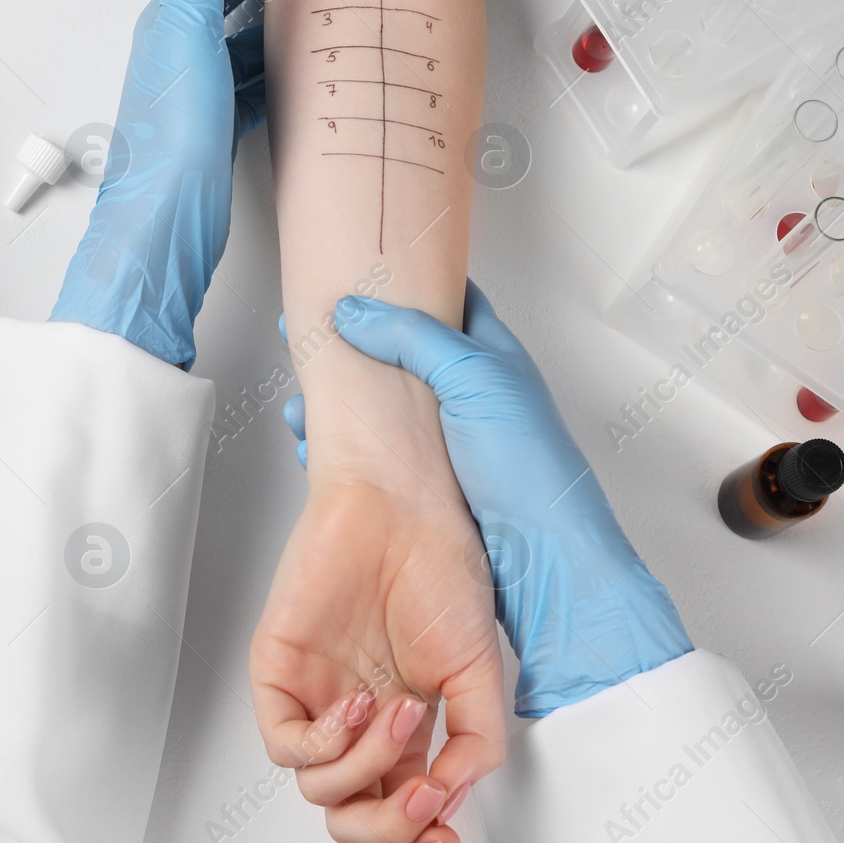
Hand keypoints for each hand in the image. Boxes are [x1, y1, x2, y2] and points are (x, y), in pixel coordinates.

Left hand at [50, 0, 267, 368]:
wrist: (165, 225)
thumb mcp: (186, 33)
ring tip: (310, 7)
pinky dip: (272, 70)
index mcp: (169, 25)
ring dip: (270, 21)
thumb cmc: (170, 141)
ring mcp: (197, 97)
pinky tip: (293, 74)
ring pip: (240, 43)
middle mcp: (179, 57)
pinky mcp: (215, 134)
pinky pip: (249, 86)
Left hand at [251, 479, 504, 842]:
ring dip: (370, 764)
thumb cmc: (439, 565)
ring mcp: (316, 696)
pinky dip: (326, 742)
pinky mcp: (278, 672)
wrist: (400, 504)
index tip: (446, 833)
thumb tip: (455, 795)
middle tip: (425, 797)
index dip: (418, 835)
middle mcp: (356, 717)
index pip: (397, 804)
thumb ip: (477, 738)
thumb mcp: (481, 667)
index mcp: (402, 723)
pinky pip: (284, 744)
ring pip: (320, 789)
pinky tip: (360, 704)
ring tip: (404, 708)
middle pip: (352, 813)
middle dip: (390, 823)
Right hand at [284, 280, 693, 715]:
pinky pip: (375, 459)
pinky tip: (316, 452)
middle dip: (352, 351)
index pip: (444, 304)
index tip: (352, 279)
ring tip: (302, 406)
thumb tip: (354, 311)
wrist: (542, 562)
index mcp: (489, 358)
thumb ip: (412, 336)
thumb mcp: (474, 376)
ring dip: (338, 406)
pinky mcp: (425, 486)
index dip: (399, 290)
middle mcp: (467, 396)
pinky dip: (342, 452)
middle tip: (307, 345)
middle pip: (400, 358)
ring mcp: (445, 443)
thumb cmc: (528, 468)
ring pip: (380, 412)